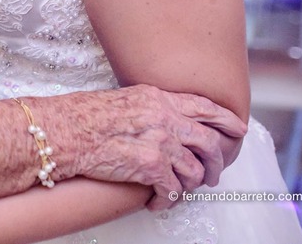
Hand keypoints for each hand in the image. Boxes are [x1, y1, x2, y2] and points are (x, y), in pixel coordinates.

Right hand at [45, 85, 245, 210]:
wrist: (64, 131)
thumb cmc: (82, 116)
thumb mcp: (122, 100)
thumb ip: (149, 108)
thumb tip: (163, 121)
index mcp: (157, 98)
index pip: (203, 106)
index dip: (225, 119)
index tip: (238, 129)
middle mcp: (164, 118)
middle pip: (208, 142)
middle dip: (215, 163)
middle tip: (212, 175)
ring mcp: (160, 142)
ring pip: (194, 171)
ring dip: (189, 186)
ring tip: (178, 191)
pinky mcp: (151, 167)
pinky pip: (173, 190)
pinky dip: (167, 201)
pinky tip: (157, 203)